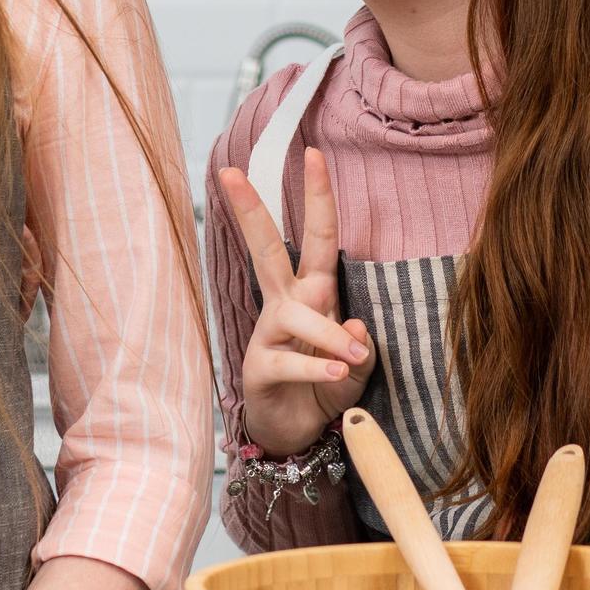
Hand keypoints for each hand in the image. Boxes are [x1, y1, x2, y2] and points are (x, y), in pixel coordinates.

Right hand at [214, 149, 370, 457]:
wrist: (297, 436)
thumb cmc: (327, 386)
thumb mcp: (356, 366)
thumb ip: (359, 345)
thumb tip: (354, 323)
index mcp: (311, 292)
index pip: (317, 237)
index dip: (317, 196)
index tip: (313, 154)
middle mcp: (286, 304)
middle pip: (266, 249)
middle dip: (251, 210)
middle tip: (230, 172)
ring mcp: (269, 335)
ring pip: (293, 315)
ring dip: (326, 333)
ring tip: (351, 356)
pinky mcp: (259, 368)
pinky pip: (289, 361)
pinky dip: (317, 367)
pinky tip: (337, 373)